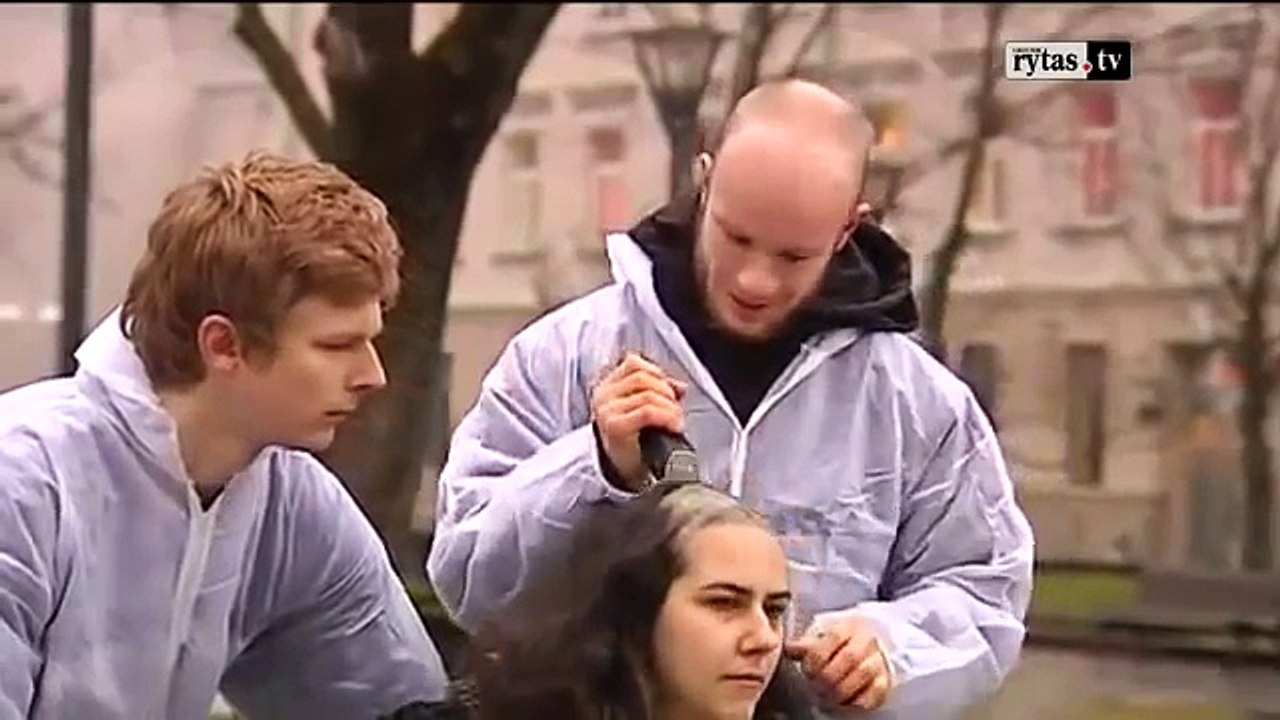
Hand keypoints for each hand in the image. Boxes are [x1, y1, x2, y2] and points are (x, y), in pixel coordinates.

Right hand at [590, 353, 687, 490]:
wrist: (622, 472)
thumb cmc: (632, 441)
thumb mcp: (642, 410)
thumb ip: (659, 392)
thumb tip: (680, 386)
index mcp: (608, 386)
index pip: (633, 363)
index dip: (658, 373)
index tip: (670, 389)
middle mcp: (603, 395)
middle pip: (642, 377)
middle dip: (667, 391)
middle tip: (676, 408)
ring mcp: (607, 410)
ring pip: (648, 394)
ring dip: (670, 407)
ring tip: (676, 420)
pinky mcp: (615, 426)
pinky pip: (647, 411)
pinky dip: (667, 417)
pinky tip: (674, 426)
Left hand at [784, 615, 891, 710]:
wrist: (867, 653)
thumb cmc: (838, 647)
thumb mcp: (821, 640)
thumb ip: (805, 644)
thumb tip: (789, 648)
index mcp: (850, 626)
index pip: (834, 636)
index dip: (818, 656)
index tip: (807, 670)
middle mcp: (868, 640)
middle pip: (849, 656)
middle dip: (827, 675)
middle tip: (816, 686)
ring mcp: (879, 660)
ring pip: (863, 674)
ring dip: (840, 690)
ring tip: (827, 697)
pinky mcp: (885, 682)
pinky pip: (874, 693)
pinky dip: (856, 701)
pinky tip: (843, 702)